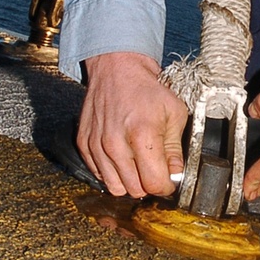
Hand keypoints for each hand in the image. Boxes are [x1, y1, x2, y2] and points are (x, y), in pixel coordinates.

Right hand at [78, 51, 188, 198]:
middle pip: (135, 189)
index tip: (169, 179)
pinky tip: (122, 156)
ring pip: (116, 188)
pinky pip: (99, 176)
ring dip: (130, 181)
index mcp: (142, 134)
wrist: (117, 70)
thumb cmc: (147, 89)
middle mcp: (115, 143)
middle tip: (154, 168)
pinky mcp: (84, 144)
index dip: (166, 185)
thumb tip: (175, 175)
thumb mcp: (174, 113)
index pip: (154, 183)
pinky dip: (112, 172)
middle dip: (149, 184)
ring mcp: (96, 145)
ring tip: (138, 163)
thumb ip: (175, 149)